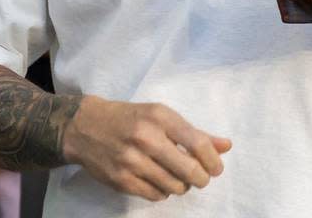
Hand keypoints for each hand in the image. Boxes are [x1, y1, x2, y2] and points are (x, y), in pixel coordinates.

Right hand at [63, 95, 231, 200]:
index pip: (198, 143)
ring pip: (174, 186)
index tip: (216, 168)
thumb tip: (226, 146)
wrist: (85, 127)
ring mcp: (132, 161)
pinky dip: (163, 191)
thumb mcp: (161, 116)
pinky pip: (155, 195)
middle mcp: (146, 138)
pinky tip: (159, 181)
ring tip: (178, 177)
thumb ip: (194, 133)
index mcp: (160, 117)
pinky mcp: (121, 180)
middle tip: (200, 178)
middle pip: (189, 171)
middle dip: (201, 179)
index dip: (213, 161)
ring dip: (182, 186)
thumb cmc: (130, 118)